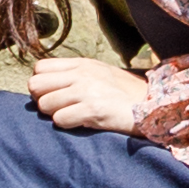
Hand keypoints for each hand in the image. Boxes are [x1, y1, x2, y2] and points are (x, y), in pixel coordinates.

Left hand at [22, 54, 158, 134]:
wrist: (153, 105)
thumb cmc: (125, 93)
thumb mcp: (100, 73)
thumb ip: (74, 74)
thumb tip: (45, 86)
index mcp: (82, 64)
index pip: (40, 68)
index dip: (43, 84)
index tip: (55, 94)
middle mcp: (81, 74)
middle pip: (35, 86)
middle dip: (43, 100)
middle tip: (59, 107)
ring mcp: (86, 91)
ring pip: (44, 104)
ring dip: (55, 114)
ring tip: (73, 115)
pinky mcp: (92, 110)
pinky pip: (60, 119)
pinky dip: (67, 124)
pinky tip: (82, 122)